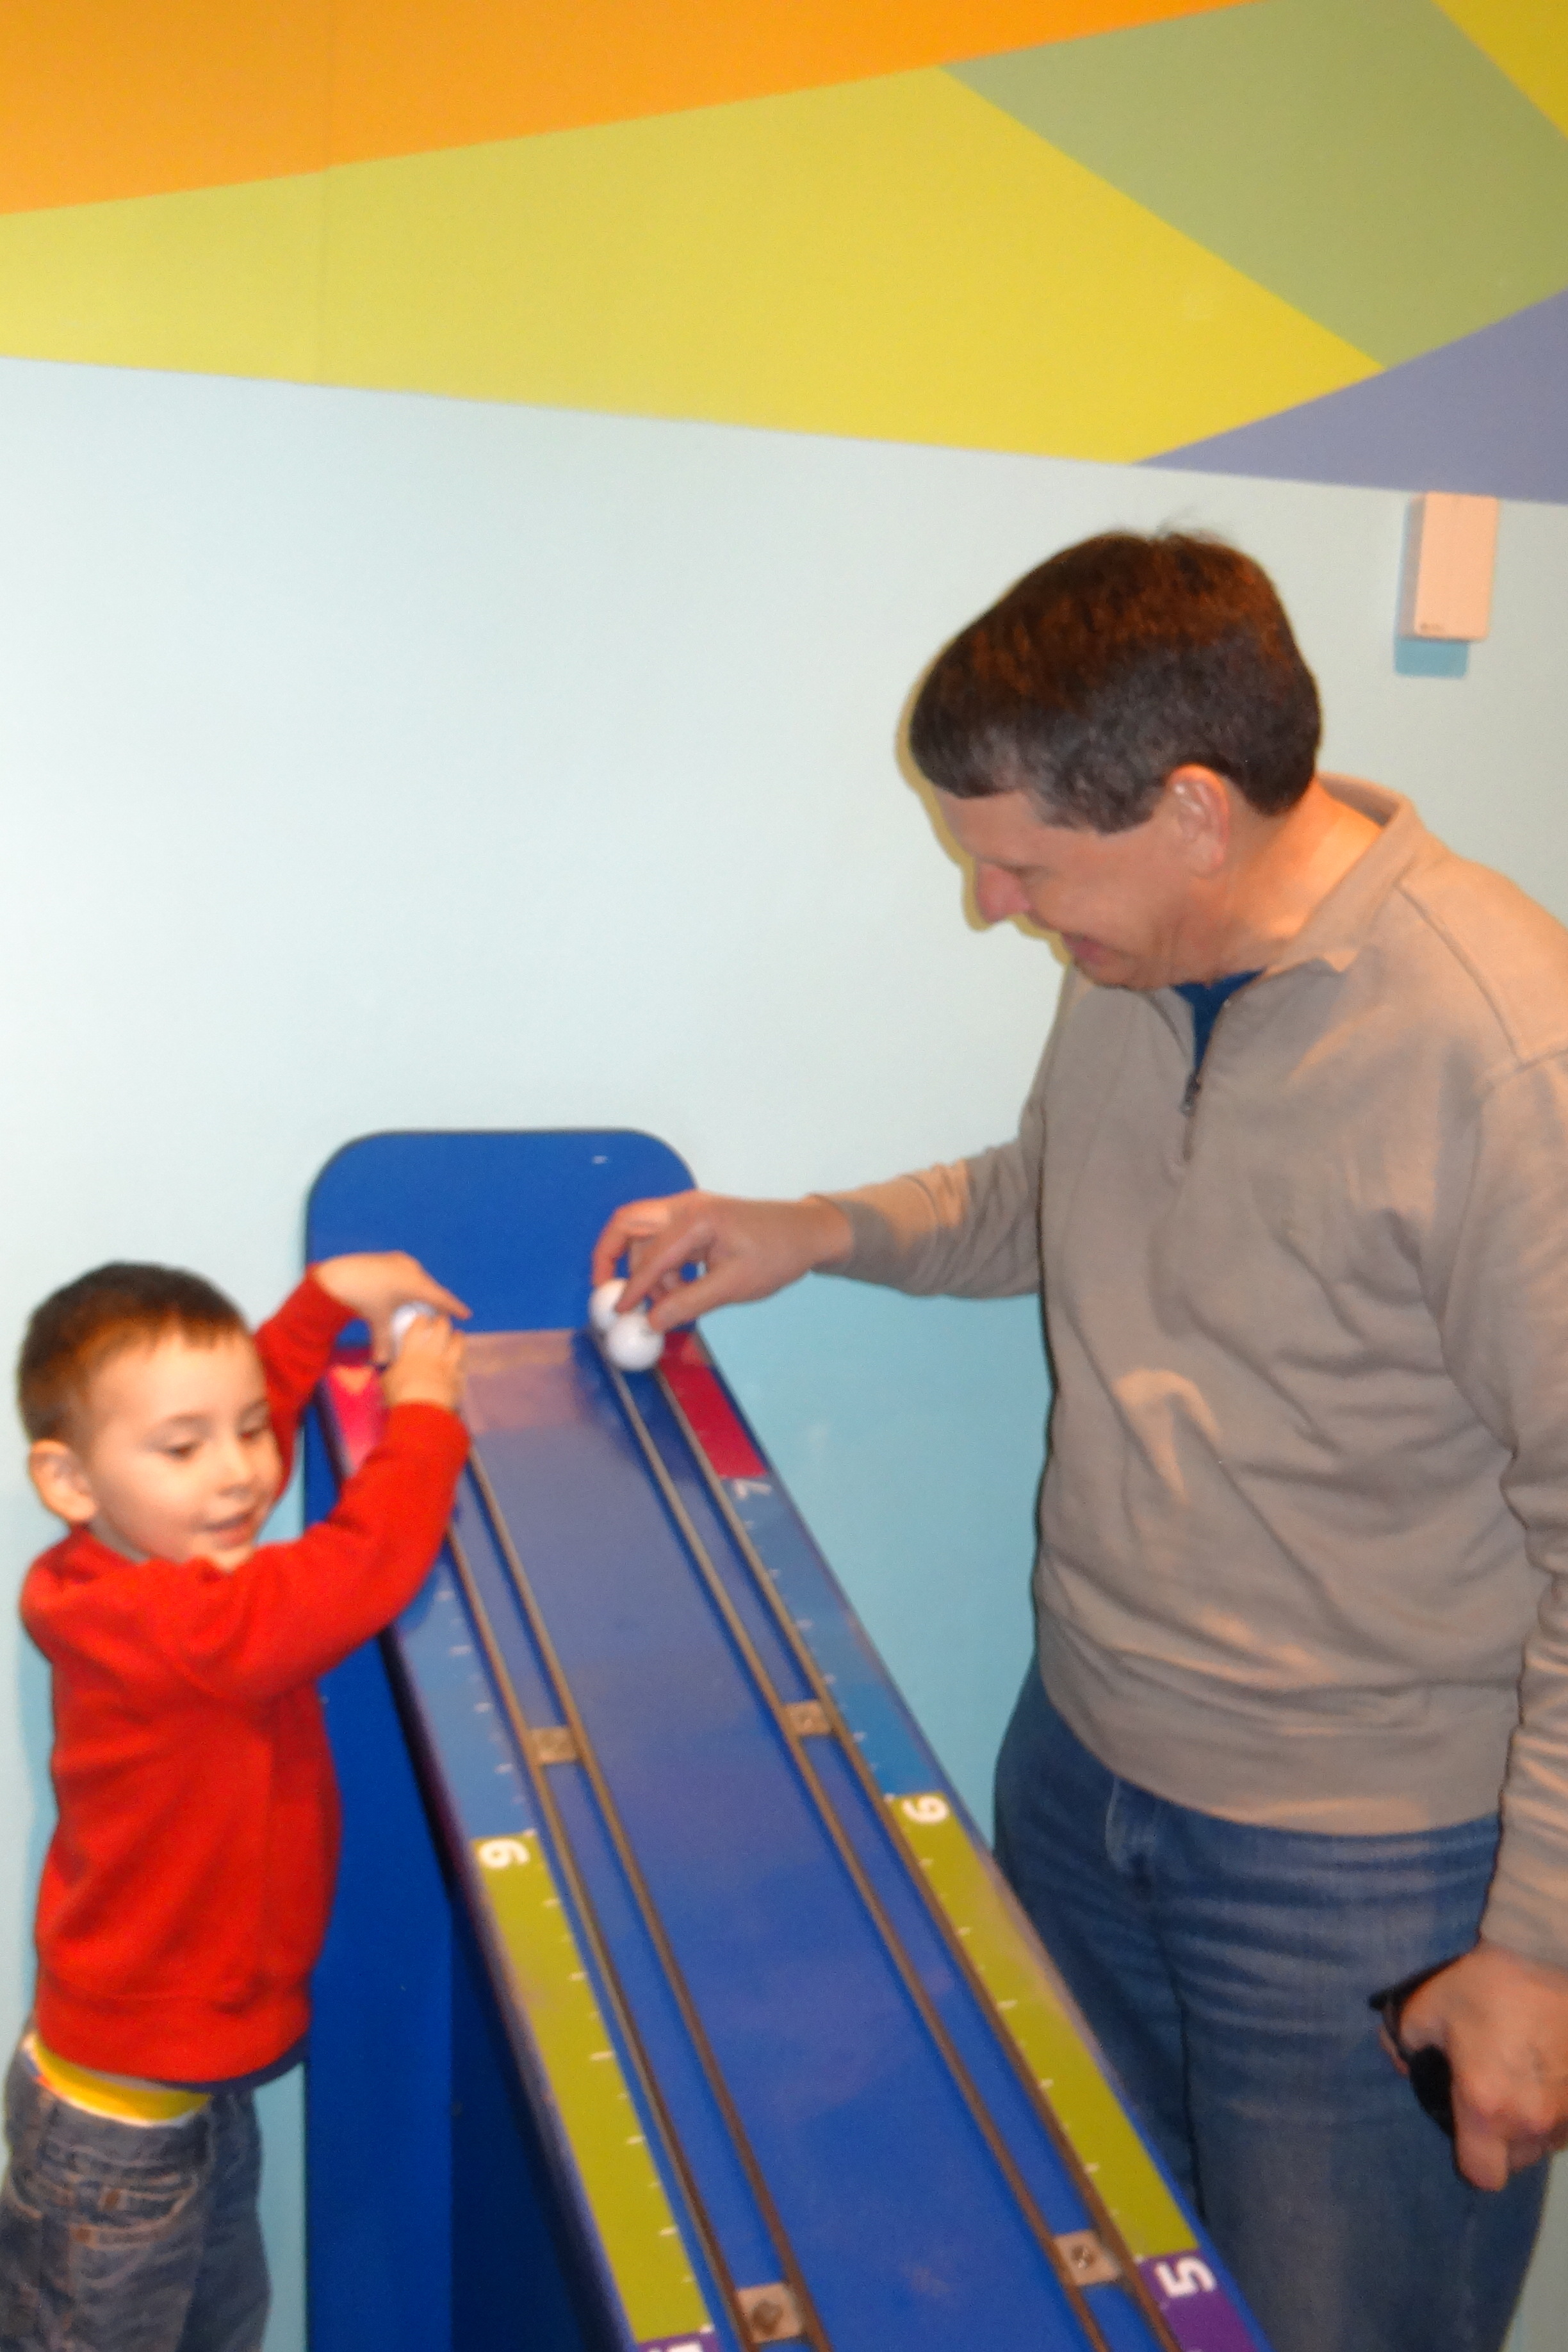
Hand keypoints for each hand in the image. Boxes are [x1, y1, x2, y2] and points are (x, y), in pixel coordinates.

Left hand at [311, 1252, 470, 1364]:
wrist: (338, 1276)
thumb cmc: (363, 1298)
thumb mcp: (378, 1321)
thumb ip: (385, 1342)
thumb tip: (383, 1363)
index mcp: (415, 1284)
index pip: (441, 1298)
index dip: (454, 1307)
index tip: (466, 1315)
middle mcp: (412, 1269)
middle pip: (430, 1288)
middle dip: (436, 1302)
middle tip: (440, 1314)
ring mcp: (401, 1261)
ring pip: (418, 1279)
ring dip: (421, 1292)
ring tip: (421, 1304)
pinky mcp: (390, 1259)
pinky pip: (407, 1273)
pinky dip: (409, 1284)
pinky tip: (402, 1292)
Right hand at [380, 1311, 465, 1413]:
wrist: (423, 1410)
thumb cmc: (400, 1394)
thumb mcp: (387, 1381)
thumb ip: (389, 1372)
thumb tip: (385, 1369)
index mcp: (412, 1352)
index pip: (417, 1328)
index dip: (421, 1320)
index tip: (422, 1318)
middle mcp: (433, 1354)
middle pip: (442, 1329)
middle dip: (442, 1322)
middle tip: (442, 1321)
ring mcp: (448, 1365)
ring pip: (458, 1344)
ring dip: (458, 1337)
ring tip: (458, 1335)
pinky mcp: (459, 1378)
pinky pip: (464, 1365)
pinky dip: (463, 1361)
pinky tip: (462, 1360)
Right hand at [591, 1191, 851, 1330]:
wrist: (805, 1233)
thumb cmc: (777, 1255)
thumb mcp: (733, 1286)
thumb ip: (688, 1303)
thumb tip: (651, 1322)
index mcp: (696, 1219)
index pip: (651, 1255)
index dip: (631, 1288)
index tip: (618, 1313)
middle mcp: (685, 1207)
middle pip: (628, 1224)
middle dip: (610, 1257)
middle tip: (606, 1292)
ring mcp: (688, 1211)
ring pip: (645, 1237)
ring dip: (646, 1270)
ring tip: (670, 1303)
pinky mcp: (694, 1221)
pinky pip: (663, 1242)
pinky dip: (662, 1267)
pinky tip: (681, 1291)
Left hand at [1396, 1942, 1567, 2187]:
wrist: (1547, 1959)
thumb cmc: (1485, 1986)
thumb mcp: (1427, 2008)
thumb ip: (1404, 2044)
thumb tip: (1402, 2064)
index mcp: (1487, 2106)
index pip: (1482, 2175)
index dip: (1471, 2160)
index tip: (1464, 2129)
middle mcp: (1532, 2121)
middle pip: (1514, 2163)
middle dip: (1498, 2142)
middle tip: (1488, 2101)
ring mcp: (1567, 2113)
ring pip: (1543, 2143)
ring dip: (1528, 2126)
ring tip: (1517, 2084)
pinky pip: (1565, 2124)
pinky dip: (1552, 2111)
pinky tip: (1542, 2076)